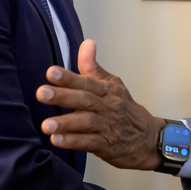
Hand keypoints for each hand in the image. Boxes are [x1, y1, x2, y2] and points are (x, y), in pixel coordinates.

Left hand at [37, 40, 163, 170]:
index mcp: (108, 90)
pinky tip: (57, 140)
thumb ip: (93, 67)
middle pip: (85, 100)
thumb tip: (86, 43)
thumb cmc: (123, 109)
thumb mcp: (111, 85)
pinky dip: (73, 141)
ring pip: (87, 122)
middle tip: (42, 94)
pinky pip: (90, 143)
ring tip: (46, 125)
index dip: (69, 77)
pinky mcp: (108, 146)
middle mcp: (108, 106)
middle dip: (63, 96)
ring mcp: (109, 127)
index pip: (87, 81)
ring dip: (66, 123)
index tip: (51, 73)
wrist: (148, 138)